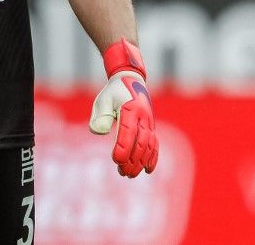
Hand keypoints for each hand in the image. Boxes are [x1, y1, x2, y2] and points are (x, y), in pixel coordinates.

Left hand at [89, 39, 158, 177]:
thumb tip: (99, 132)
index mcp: (130, 108)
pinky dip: (153, 157)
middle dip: (133, 159)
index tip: (116, 161)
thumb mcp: (103, 99)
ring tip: (130, 174)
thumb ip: (100, 115)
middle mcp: (143, 116)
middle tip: (122, 173)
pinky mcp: (151, 127)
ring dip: (141, 161)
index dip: (123, 147)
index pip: (128, 131)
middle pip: (141, 142)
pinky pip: (155, 143)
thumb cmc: (113, 92)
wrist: (130, 80)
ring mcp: (149, 122)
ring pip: (149, 145)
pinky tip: (148, 170)